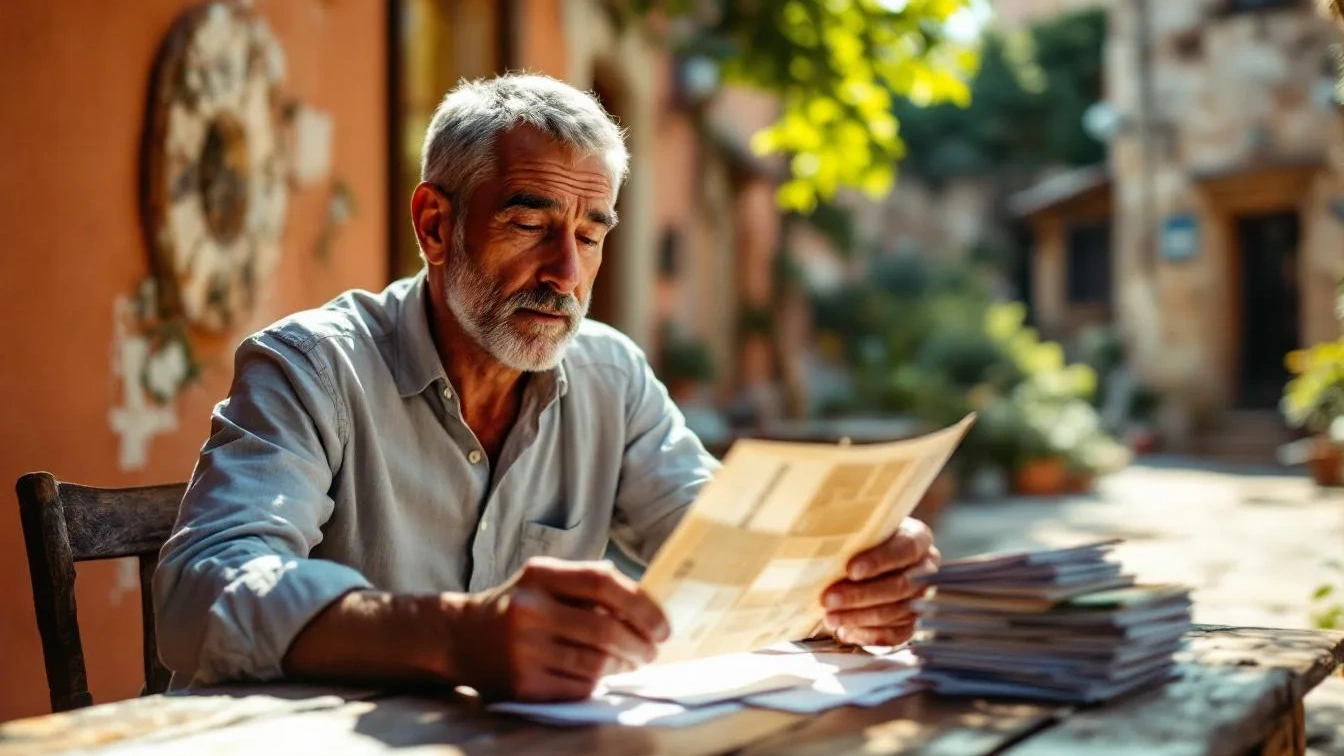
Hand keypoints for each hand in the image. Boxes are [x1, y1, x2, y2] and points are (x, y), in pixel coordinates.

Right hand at [455, 557, 670, 701]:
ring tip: (633, 662)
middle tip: (653, 650)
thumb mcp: (544, 581)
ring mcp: (523, 650)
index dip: (641, 604)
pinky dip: (597, 682)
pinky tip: (600, 675)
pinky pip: (577, 686)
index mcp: (540, 576)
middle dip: (640, 644)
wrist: (458, 638)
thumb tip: (647, 602)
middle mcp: (529, 610)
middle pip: (605, 629)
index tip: (662, 624)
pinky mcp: (522, 684)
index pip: (603, 582)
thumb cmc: (517, 606)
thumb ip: (587, 584)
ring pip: (595, 663)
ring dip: (624, 665)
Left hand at [820, 518, 939, 645]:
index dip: (880, 560)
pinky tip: (846, 631)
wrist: (858, 561)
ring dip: (860, 617)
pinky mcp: (911, 622)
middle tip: (829, 599)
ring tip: (830, 617)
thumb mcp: (855, 529)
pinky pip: (896, 635)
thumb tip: (825, 545)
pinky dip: (869, 635)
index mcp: (918, 538)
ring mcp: (921, 598)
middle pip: (900, 585)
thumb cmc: (857, 542)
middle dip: (861, 595)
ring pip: (896, 612)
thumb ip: (849, 534)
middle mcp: (926, 568)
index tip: (851, 570)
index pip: (906, 548)